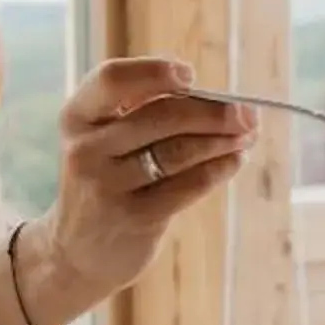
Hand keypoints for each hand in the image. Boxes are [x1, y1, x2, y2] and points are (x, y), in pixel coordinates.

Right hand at [40, 56, 253, 296]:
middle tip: (248, 112)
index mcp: (77, 117)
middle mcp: (85, 149)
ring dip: (223, 140)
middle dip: (213, 111)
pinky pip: (190, 184)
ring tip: (247, 135)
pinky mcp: (134, 218)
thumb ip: (140, 112)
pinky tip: (235, 160)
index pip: (112, 79)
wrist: (77, 252)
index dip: (155, 72)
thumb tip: (216, 99)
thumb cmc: (104, 181)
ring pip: (180, 150)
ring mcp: (108, 185)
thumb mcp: (102, 141)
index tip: (191, 76)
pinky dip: (220, 168)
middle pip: (161, 115)